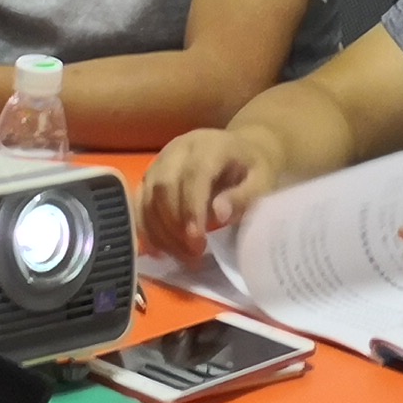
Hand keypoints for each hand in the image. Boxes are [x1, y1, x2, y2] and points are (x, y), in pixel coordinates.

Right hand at [140, 129, 276, 261]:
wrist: (240, 149)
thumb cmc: (253, 169)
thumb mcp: (263, 182)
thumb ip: (243, 197)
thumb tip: (218, 214)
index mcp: (210, 146)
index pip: (194, 175)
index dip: (191, 209)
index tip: (197, 242)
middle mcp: (179, 148)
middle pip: (164, 187)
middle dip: (174, 226)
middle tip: (192, 255)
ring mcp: (161, 160)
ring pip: (148, 197)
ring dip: (160, 232)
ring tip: (181, 256)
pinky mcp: (150, 174)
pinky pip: (139, 203)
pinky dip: (146, 228)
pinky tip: (159, 250)